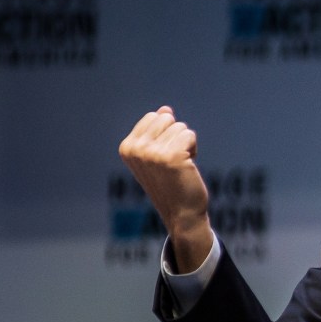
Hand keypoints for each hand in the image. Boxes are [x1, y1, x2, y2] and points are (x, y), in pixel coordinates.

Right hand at [118, 106, 211, 271]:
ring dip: (186, 144)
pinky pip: (189, 135)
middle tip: (174, 161)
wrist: (182, 213)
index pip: (153, 116)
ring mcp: (152, 153)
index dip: (165, 133)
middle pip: (166, 118)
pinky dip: (193, 149)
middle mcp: (135, 149)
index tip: (163, 157)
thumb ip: (159, 131)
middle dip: (176, 136)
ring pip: (180, 126)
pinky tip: (187, 167)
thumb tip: (165, 109)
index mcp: (127, 148)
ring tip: (180, 166)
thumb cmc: (171, 182)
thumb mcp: (158, 154)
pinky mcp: (172, 156)